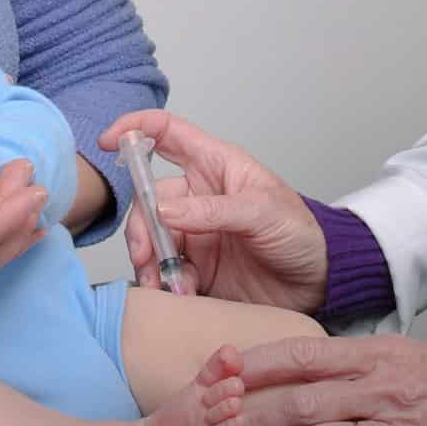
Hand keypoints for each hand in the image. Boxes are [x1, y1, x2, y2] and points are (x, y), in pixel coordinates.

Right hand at [99, 110, 326, 312]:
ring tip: (166, 286)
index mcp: (215, 166)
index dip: (136, 129)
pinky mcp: (195, 268)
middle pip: (148, 199)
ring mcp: (194, 233)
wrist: (318, 285)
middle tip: (148, 259)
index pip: (167, 134)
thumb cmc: (300, 233)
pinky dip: (165, 285)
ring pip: (150, 239)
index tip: (107, 141)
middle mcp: (197, 196)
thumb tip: (163, 208)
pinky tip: (181, 296)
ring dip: (150, 263)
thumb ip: (213, 210)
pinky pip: (164, 271)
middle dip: (142, 229)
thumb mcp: (263, 213)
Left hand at [232, 335, 426, 425]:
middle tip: (216, 415)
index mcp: (377, 353)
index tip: (226, 366)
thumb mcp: (404, 356)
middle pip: (300, 396)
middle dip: (253, 408)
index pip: (305, 352)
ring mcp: (390, 424)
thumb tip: (306, 370)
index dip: (260, 360)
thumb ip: (356, 363)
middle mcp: (379, 386)